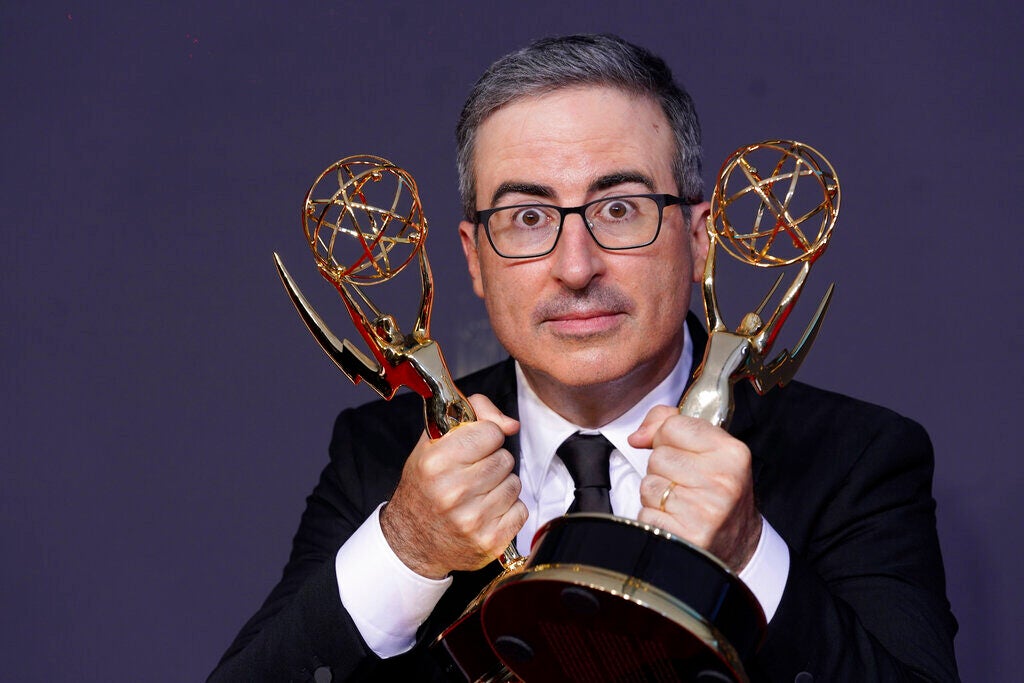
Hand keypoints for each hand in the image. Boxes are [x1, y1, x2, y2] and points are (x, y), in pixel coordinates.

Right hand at [380, 394, 526, 578]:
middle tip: (471, 475)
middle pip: (505, 458)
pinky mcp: (490, 541)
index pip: (491, 432)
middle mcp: (453, 492)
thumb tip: (511, 425)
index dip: (485, 437)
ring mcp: (473, 519)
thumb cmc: (425, 487)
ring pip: (515, 484)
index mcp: (436, 463)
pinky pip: (521, 510)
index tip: (472, 447)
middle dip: (492, 462)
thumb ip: (473, 414)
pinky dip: (508, 510)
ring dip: (500, 486)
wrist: (412, 542)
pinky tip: (486, 513)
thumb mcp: (433, 442)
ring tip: (477, 495)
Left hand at [628, 405, 760, 571]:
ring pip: (649, 485)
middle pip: (658, 457)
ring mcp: (706, 511)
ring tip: (680, 502)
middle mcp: (722, 480)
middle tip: (684, 483)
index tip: (679, 451)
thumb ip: (671, 425)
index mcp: (731, 453)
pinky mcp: (688, 536)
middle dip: (662, 469)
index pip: (673, 426)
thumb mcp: (710, 449)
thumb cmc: (719, 491)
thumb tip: (637, 437)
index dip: (666, 437)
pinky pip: (646, 514)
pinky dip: (654, 518)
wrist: (738, 542)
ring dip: (656, 495)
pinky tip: (676, 520)